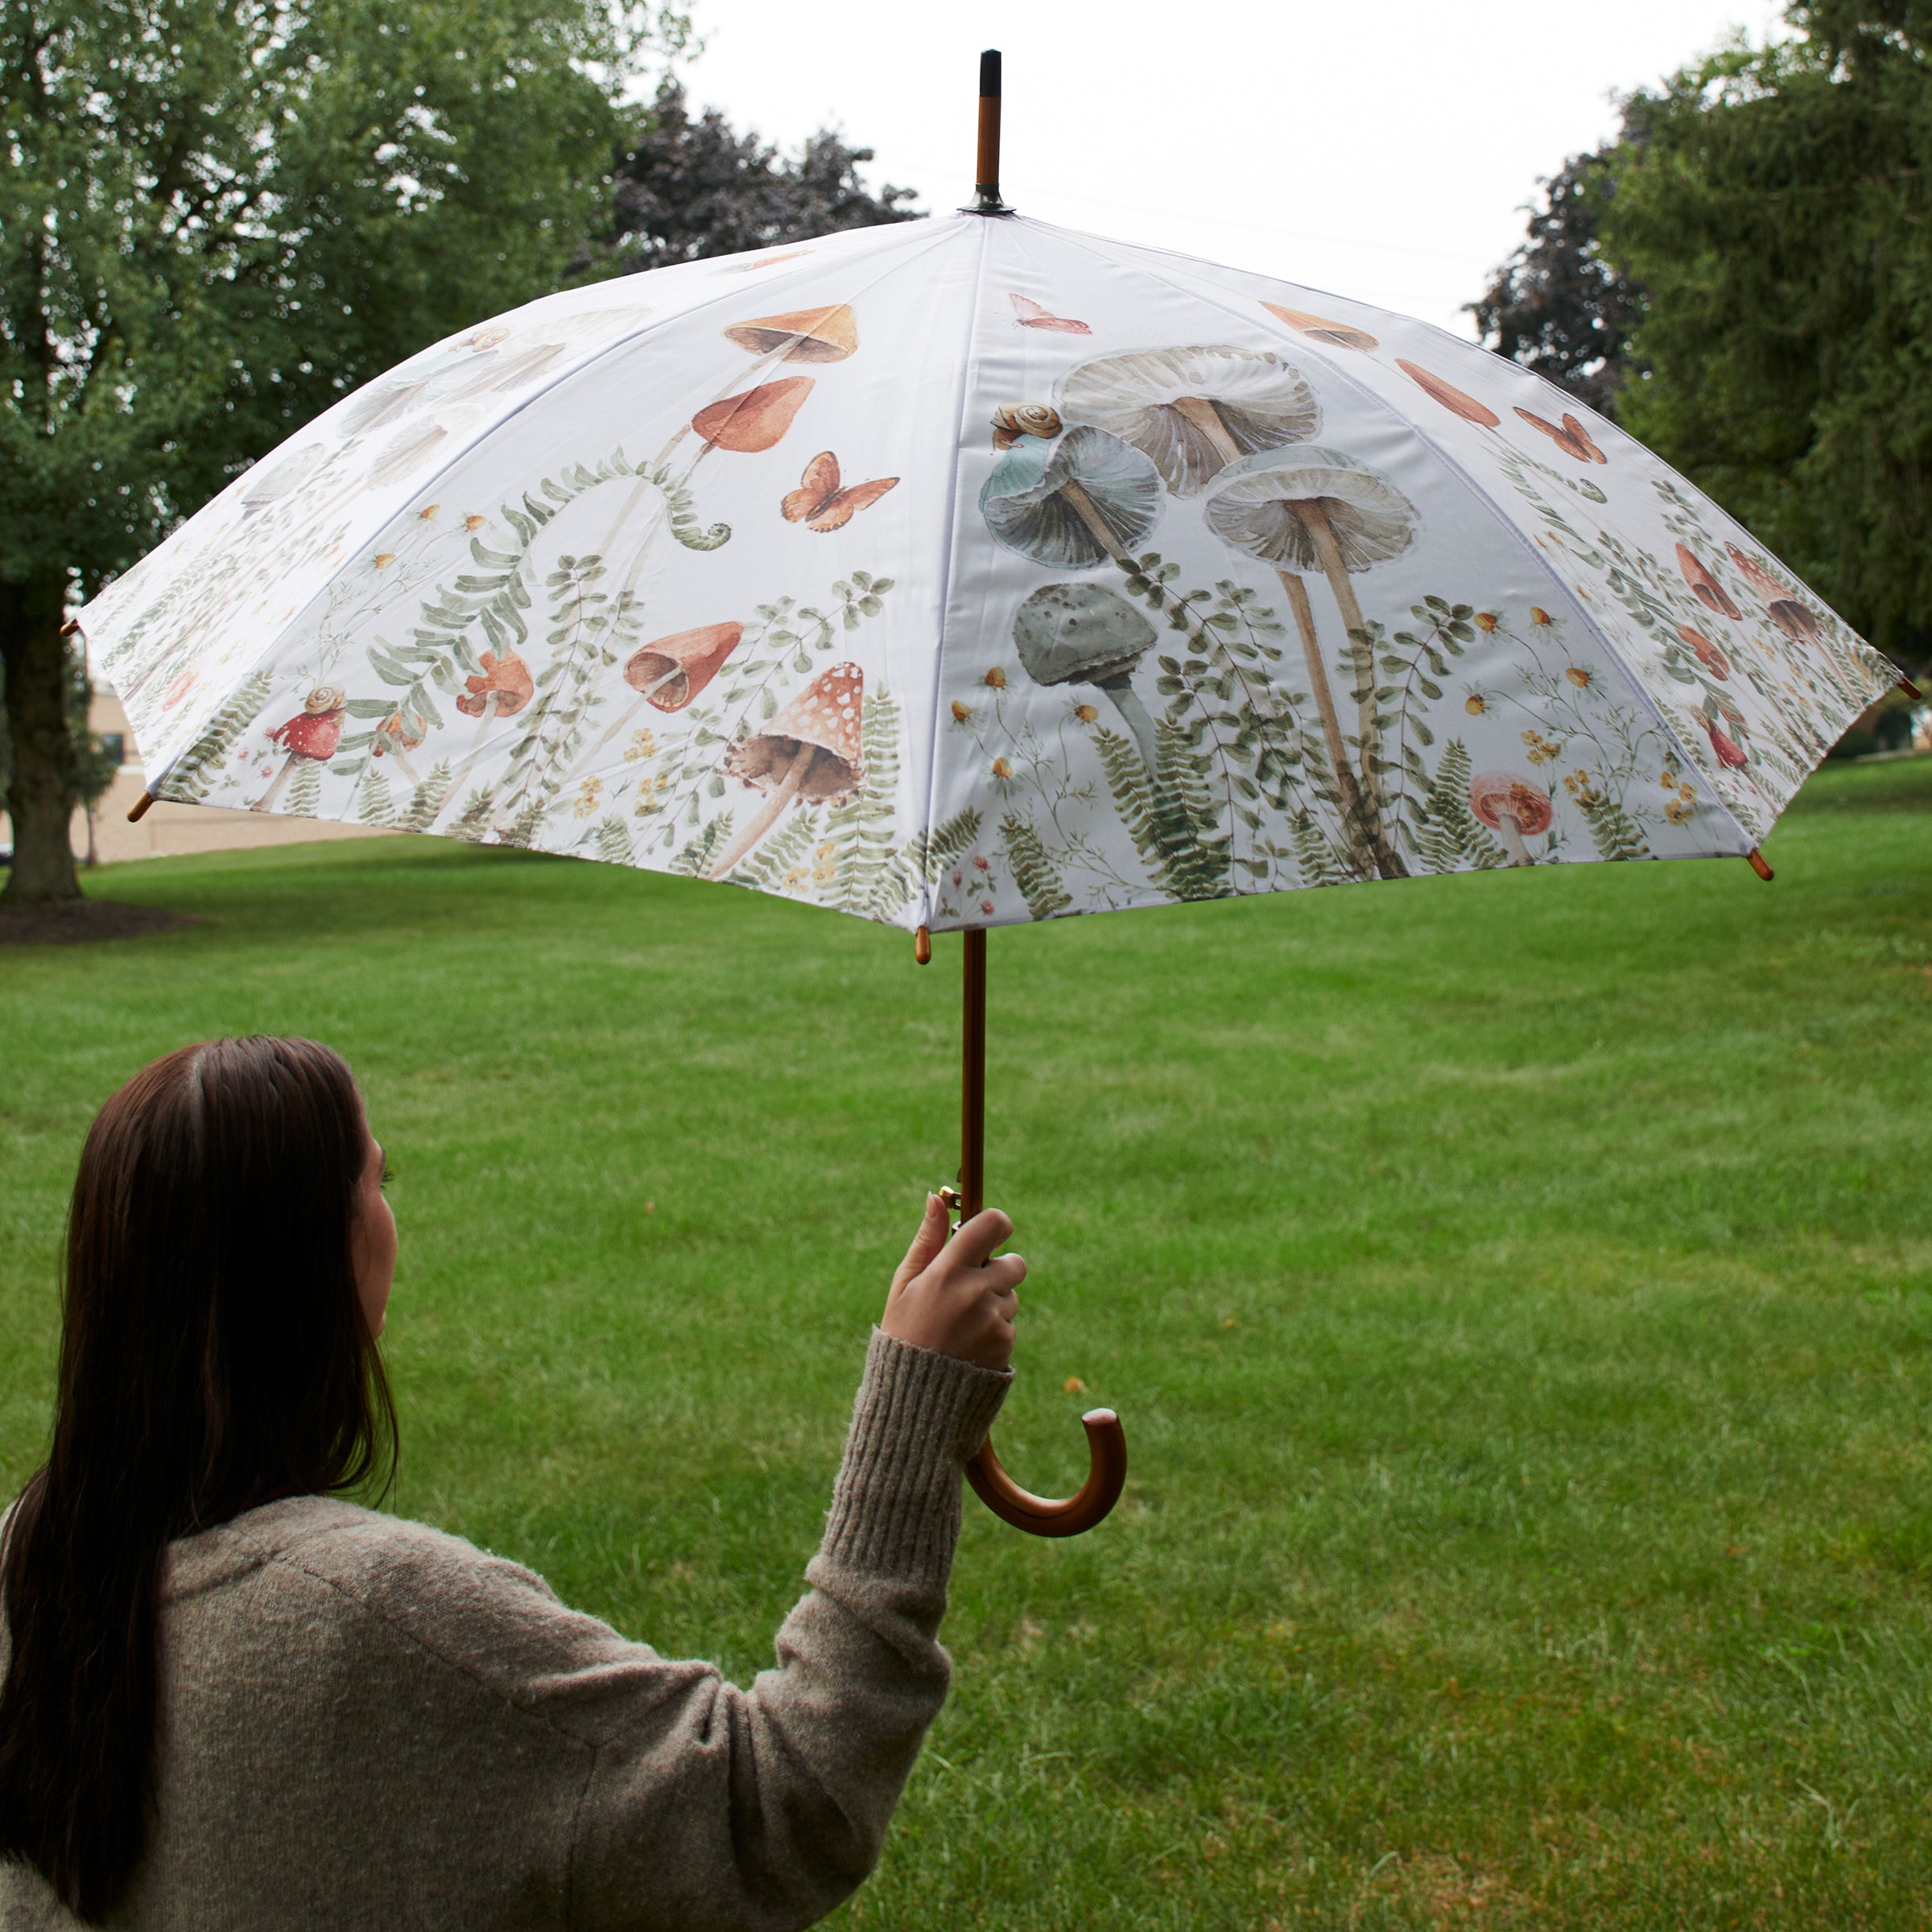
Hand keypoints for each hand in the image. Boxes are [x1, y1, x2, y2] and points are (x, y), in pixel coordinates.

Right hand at [881, 1196, 1022, 1370]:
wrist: (914, 1398)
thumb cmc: (904, 1332)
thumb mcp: (905, 1284)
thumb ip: (926, 1240)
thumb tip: (936, 1198)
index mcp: (948, 1271)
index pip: (992, 1225)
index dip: (996, 1225)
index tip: (989, 1234)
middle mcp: (975, 1292)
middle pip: (1014, 1262)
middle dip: (998, 1270)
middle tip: (969, 1288)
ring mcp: (994, 1320)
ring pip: (1011, 1296)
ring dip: (994, 1304)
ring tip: (960, 1325)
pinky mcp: (1006, 1344)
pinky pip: (1010, 1325)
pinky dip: (994, 1331)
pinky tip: (968, 1345)